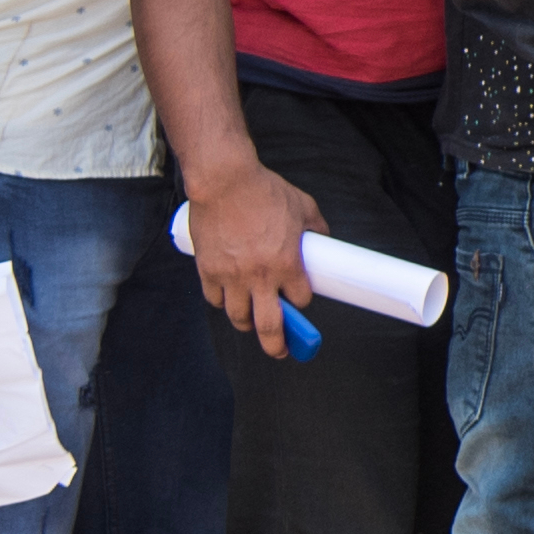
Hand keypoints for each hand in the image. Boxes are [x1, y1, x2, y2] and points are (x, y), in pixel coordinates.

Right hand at [184, 154, 323, 357]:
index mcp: (287, 263)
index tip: (300, 299)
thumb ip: (317, 228)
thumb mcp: (303, 206)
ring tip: (252, 322)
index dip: (302, 301)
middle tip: (281, 351)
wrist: (224, 181)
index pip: (300, 299)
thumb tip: (325, 242)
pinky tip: (228, 298)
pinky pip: (214, 299)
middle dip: (277, 345)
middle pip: (269, 326)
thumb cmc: (265, 191)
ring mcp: (231, 276)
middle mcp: (259, 276)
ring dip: (246, 323)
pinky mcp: (208, 270)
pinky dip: (222, 302)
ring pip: (238, 317)